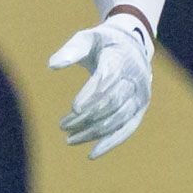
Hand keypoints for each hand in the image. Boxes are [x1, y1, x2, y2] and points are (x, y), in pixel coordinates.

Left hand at [48, 14, 153, 158]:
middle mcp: (135, 80)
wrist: (131, 46)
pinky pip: (127, 129)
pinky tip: (92, 154)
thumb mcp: (86, 38)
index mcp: (121, 59)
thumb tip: (52, 65)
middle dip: (86, 117)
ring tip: (69, 138)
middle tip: (62, 126)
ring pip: (117, 119)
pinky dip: (110, 142)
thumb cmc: (102, 42)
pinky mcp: (140, 110)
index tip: (73, 109)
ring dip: (93, 132)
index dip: (91, 95)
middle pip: (110, 103)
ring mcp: (140, 97)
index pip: (106, 80)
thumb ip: (70, 50)